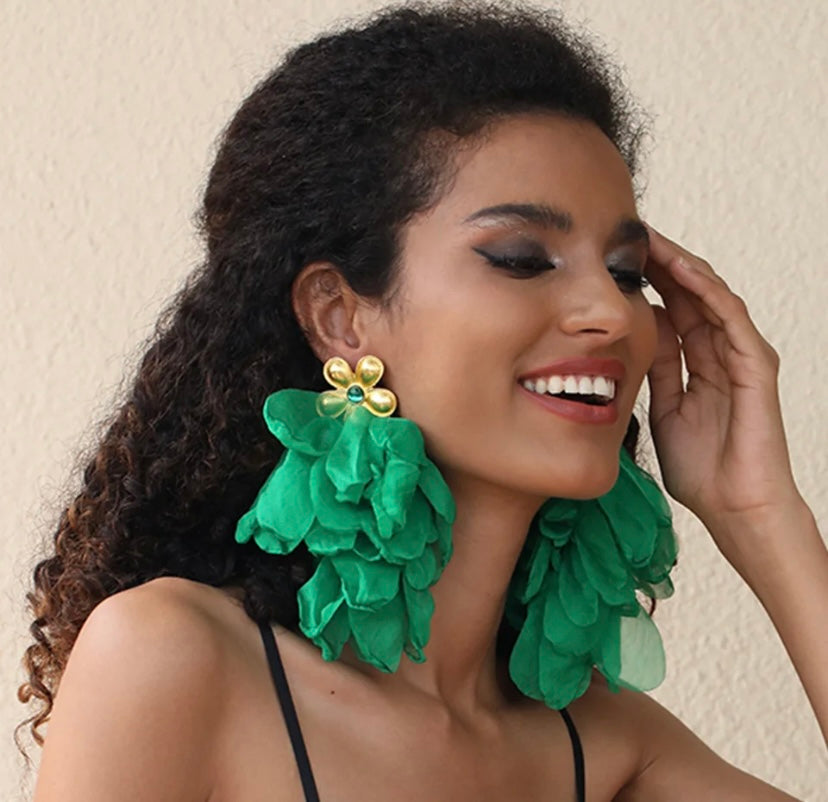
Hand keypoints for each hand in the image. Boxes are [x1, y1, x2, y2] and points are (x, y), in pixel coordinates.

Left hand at [643, 225, 805, 549]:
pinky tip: (682, 270)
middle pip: (690, 293)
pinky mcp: (756, 366)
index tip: (612, 259)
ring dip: (680, 265)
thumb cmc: (701, 467)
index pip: (672, 307)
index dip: (646, 282)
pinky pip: (731, 318)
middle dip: (660, 262)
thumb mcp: (664, 407)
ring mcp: (741, 355)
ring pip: (711, 296)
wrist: (733, 506)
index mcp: (697, 362)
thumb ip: (657, 369)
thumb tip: (635, 334)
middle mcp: (720, 351)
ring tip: (649, 239)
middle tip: (627, 234)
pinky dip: (708, 292)